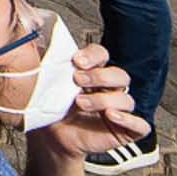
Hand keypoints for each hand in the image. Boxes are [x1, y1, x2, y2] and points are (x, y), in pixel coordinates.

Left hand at [33, 44, 147, 161]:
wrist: (51, 138)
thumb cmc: (51, 108)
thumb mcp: (46, 82)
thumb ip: (46, 62)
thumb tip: (35, 37)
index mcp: (93, 72)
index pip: (102, 55)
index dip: (93, 55)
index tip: (76, 60)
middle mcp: (109, 89)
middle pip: (120, 75)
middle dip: (100, 76)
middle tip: (78, 80)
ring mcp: (119, 109)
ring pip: (126, 99)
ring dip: (104, 99)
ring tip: (81, 103)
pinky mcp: (126, 130)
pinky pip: (141, 125)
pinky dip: (129, 120)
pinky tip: (110, 115)